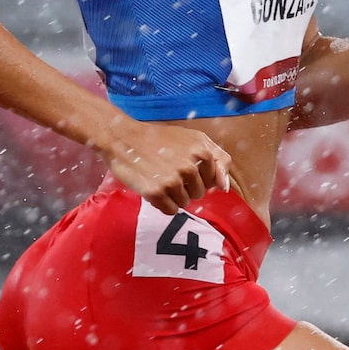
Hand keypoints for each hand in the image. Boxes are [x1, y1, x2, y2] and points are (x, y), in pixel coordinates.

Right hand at [99, 117, 233, 212]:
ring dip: (173, 196)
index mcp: (202, 151)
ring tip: (159, 179)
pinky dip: (162, 204)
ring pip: (184, 203)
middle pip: (199, 194)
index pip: (214, 181)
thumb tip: (225, 188)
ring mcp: (173, 180)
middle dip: (186, 187)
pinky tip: (153, 189)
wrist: (122, 138)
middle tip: (168, 172)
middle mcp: (190, 167)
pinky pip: (170, 210)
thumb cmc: (158, 139)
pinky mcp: (156, 192)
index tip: (185, 170)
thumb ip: (217, 158)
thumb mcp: (193, 138)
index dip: (200, 178)